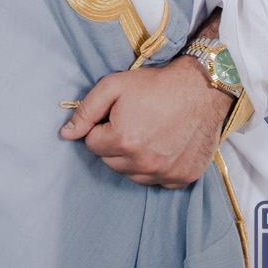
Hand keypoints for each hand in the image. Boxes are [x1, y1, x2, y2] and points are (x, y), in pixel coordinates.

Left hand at [61, 57, 233, 186]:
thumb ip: (85, 112)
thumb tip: (66, 134)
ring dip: (134, 159)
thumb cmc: (155, 85)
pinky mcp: (184, 177)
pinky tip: (164, 147)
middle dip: (115, 144)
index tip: (117, 116)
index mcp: (123, 141)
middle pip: (111, 162)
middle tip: (133, 123)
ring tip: (149, 134)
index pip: (92, 144)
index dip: (102, 128)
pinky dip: (157, 168)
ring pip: (132, 174)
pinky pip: (158, 182)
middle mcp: (144, 163)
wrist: (202, 89)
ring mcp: (166, 173)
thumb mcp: (112, 86)